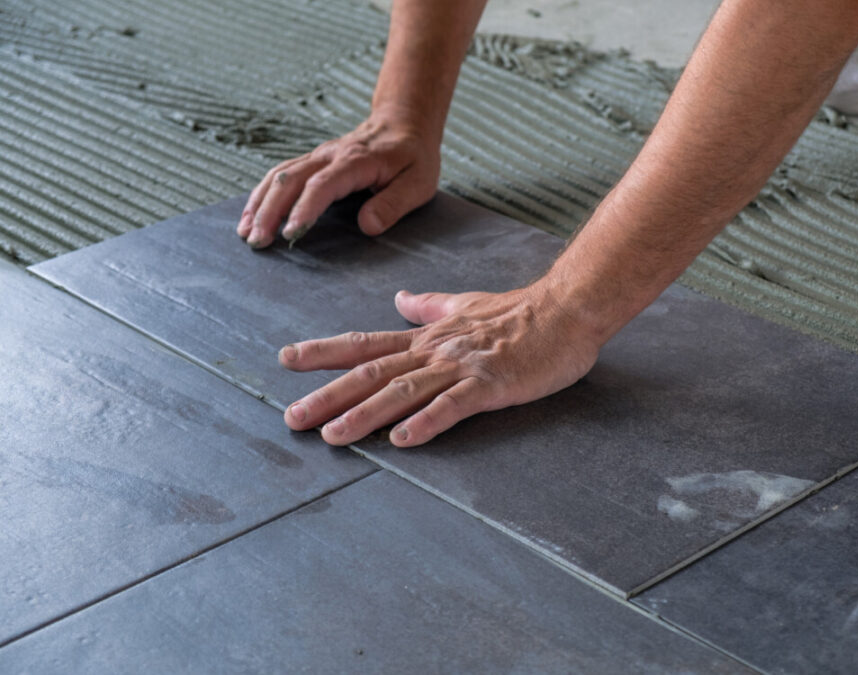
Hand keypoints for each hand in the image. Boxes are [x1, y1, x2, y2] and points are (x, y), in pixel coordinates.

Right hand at [236, 107, 439, 248]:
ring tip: (245, 233)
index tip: (290, 234)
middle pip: (289, 180)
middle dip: (269, 211)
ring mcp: (317, 156)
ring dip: (259, 203)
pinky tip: (250, 215)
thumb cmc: (414, 156)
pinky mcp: (312, 161)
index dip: (304, 209)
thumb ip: (393, 204)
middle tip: (258, 241)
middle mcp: (329, 156)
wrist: (404, 123)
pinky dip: (262, 194)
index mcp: (355, 161)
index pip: (322, 185)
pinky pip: (280, 174)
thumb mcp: (418, 183)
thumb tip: (367, 226)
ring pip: (278, 175)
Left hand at [279, 284, 601, 446]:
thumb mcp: (465, 304)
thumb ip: (429, 306)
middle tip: (292, 417)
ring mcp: (462, 367)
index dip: (325, 352)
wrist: (566, 311)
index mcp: (428, 337)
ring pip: (403, 390)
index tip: (287, 360)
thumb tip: (400, 299)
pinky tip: (402, 440)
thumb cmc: (521, 313)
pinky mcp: (490, 385)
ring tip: (332, 436)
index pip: (366, 343)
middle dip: (329, 395)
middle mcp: (436, 351)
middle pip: (372, 373)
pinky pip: (453, 405)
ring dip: (364, 414)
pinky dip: (427, 422)